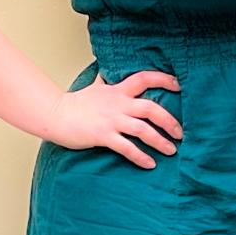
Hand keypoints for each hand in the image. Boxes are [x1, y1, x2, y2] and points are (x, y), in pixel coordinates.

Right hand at [46, 70, 181, 169]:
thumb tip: (106, 70)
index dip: (163, 79)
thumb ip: (105, 81)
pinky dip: (140, 157)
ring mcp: (111, 120)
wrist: (55, 116)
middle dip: (169, 121)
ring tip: (171, 151)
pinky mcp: (103, 136)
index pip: (144, 78)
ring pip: (143, 130)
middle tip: (181, 133)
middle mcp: (118, 104)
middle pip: (151, 108)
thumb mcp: (94, 88)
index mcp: (118, 91)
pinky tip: (150, 164)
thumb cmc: (76, 104)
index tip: (179, 84)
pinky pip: (127, 147)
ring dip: (160, 141)